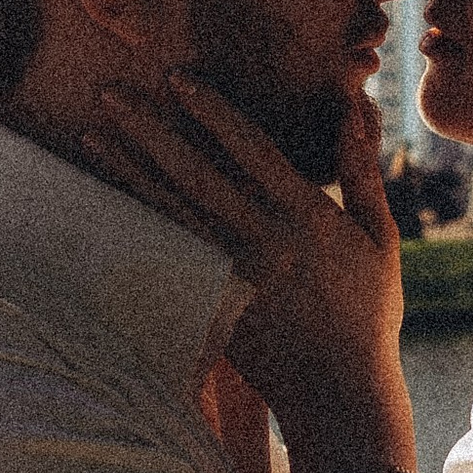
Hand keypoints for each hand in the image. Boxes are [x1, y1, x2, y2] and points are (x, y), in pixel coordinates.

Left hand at [85, 75, 409, 463]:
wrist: (339, 393)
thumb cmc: (368, 312)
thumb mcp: (380, 238)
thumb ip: (361, 171)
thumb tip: (355, 106)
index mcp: (306, 216)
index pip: (250, 148)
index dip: (211, 110)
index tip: (177, 79)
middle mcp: (262, 239)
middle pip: (194, 174)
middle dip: (149, 129)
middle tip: (109, 93)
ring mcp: (230, 274)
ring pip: (170, 210)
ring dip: (128, 170)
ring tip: (92, 135)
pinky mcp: (210, 302)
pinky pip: (167, 252)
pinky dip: (136, 220)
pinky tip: (108, 197)